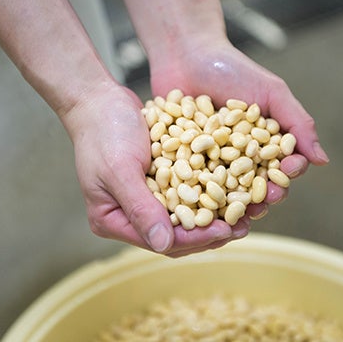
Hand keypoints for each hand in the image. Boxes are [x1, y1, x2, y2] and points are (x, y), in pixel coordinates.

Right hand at [61, 81, 244, 256]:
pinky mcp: (156, 180)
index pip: (160, 241)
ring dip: (214, 213)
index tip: (226, 231)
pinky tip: (231, 188)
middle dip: (210, 231)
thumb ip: (141, 208)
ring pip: (184, 216)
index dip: (196, 238)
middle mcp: (128, 214)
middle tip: (243, 227)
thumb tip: (164, 245)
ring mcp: (143, 197)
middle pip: (175, 234)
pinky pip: (186, 192)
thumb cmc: (103, 131)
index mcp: (112, 220)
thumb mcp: (120, 170)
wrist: (97, 98)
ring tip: (245, 212)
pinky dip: (207, 191)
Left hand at [150, 37, 328, 217]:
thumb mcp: (271, 91)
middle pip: (252, 188)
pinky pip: (190, 184)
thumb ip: (298, 123)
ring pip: (223, 194)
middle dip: (260, 197)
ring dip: (230, 206)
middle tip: (264, 202)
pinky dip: (195, 196)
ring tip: (234, 212)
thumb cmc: (232, 69)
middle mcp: (238, 160)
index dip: (286, 174)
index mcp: (263, 147)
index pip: (280, 169)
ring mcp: (209, 164)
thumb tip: (322, 161)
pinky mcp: (182, 164)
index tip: (288, 171)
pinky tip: (199, 205)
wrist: (186, 54)